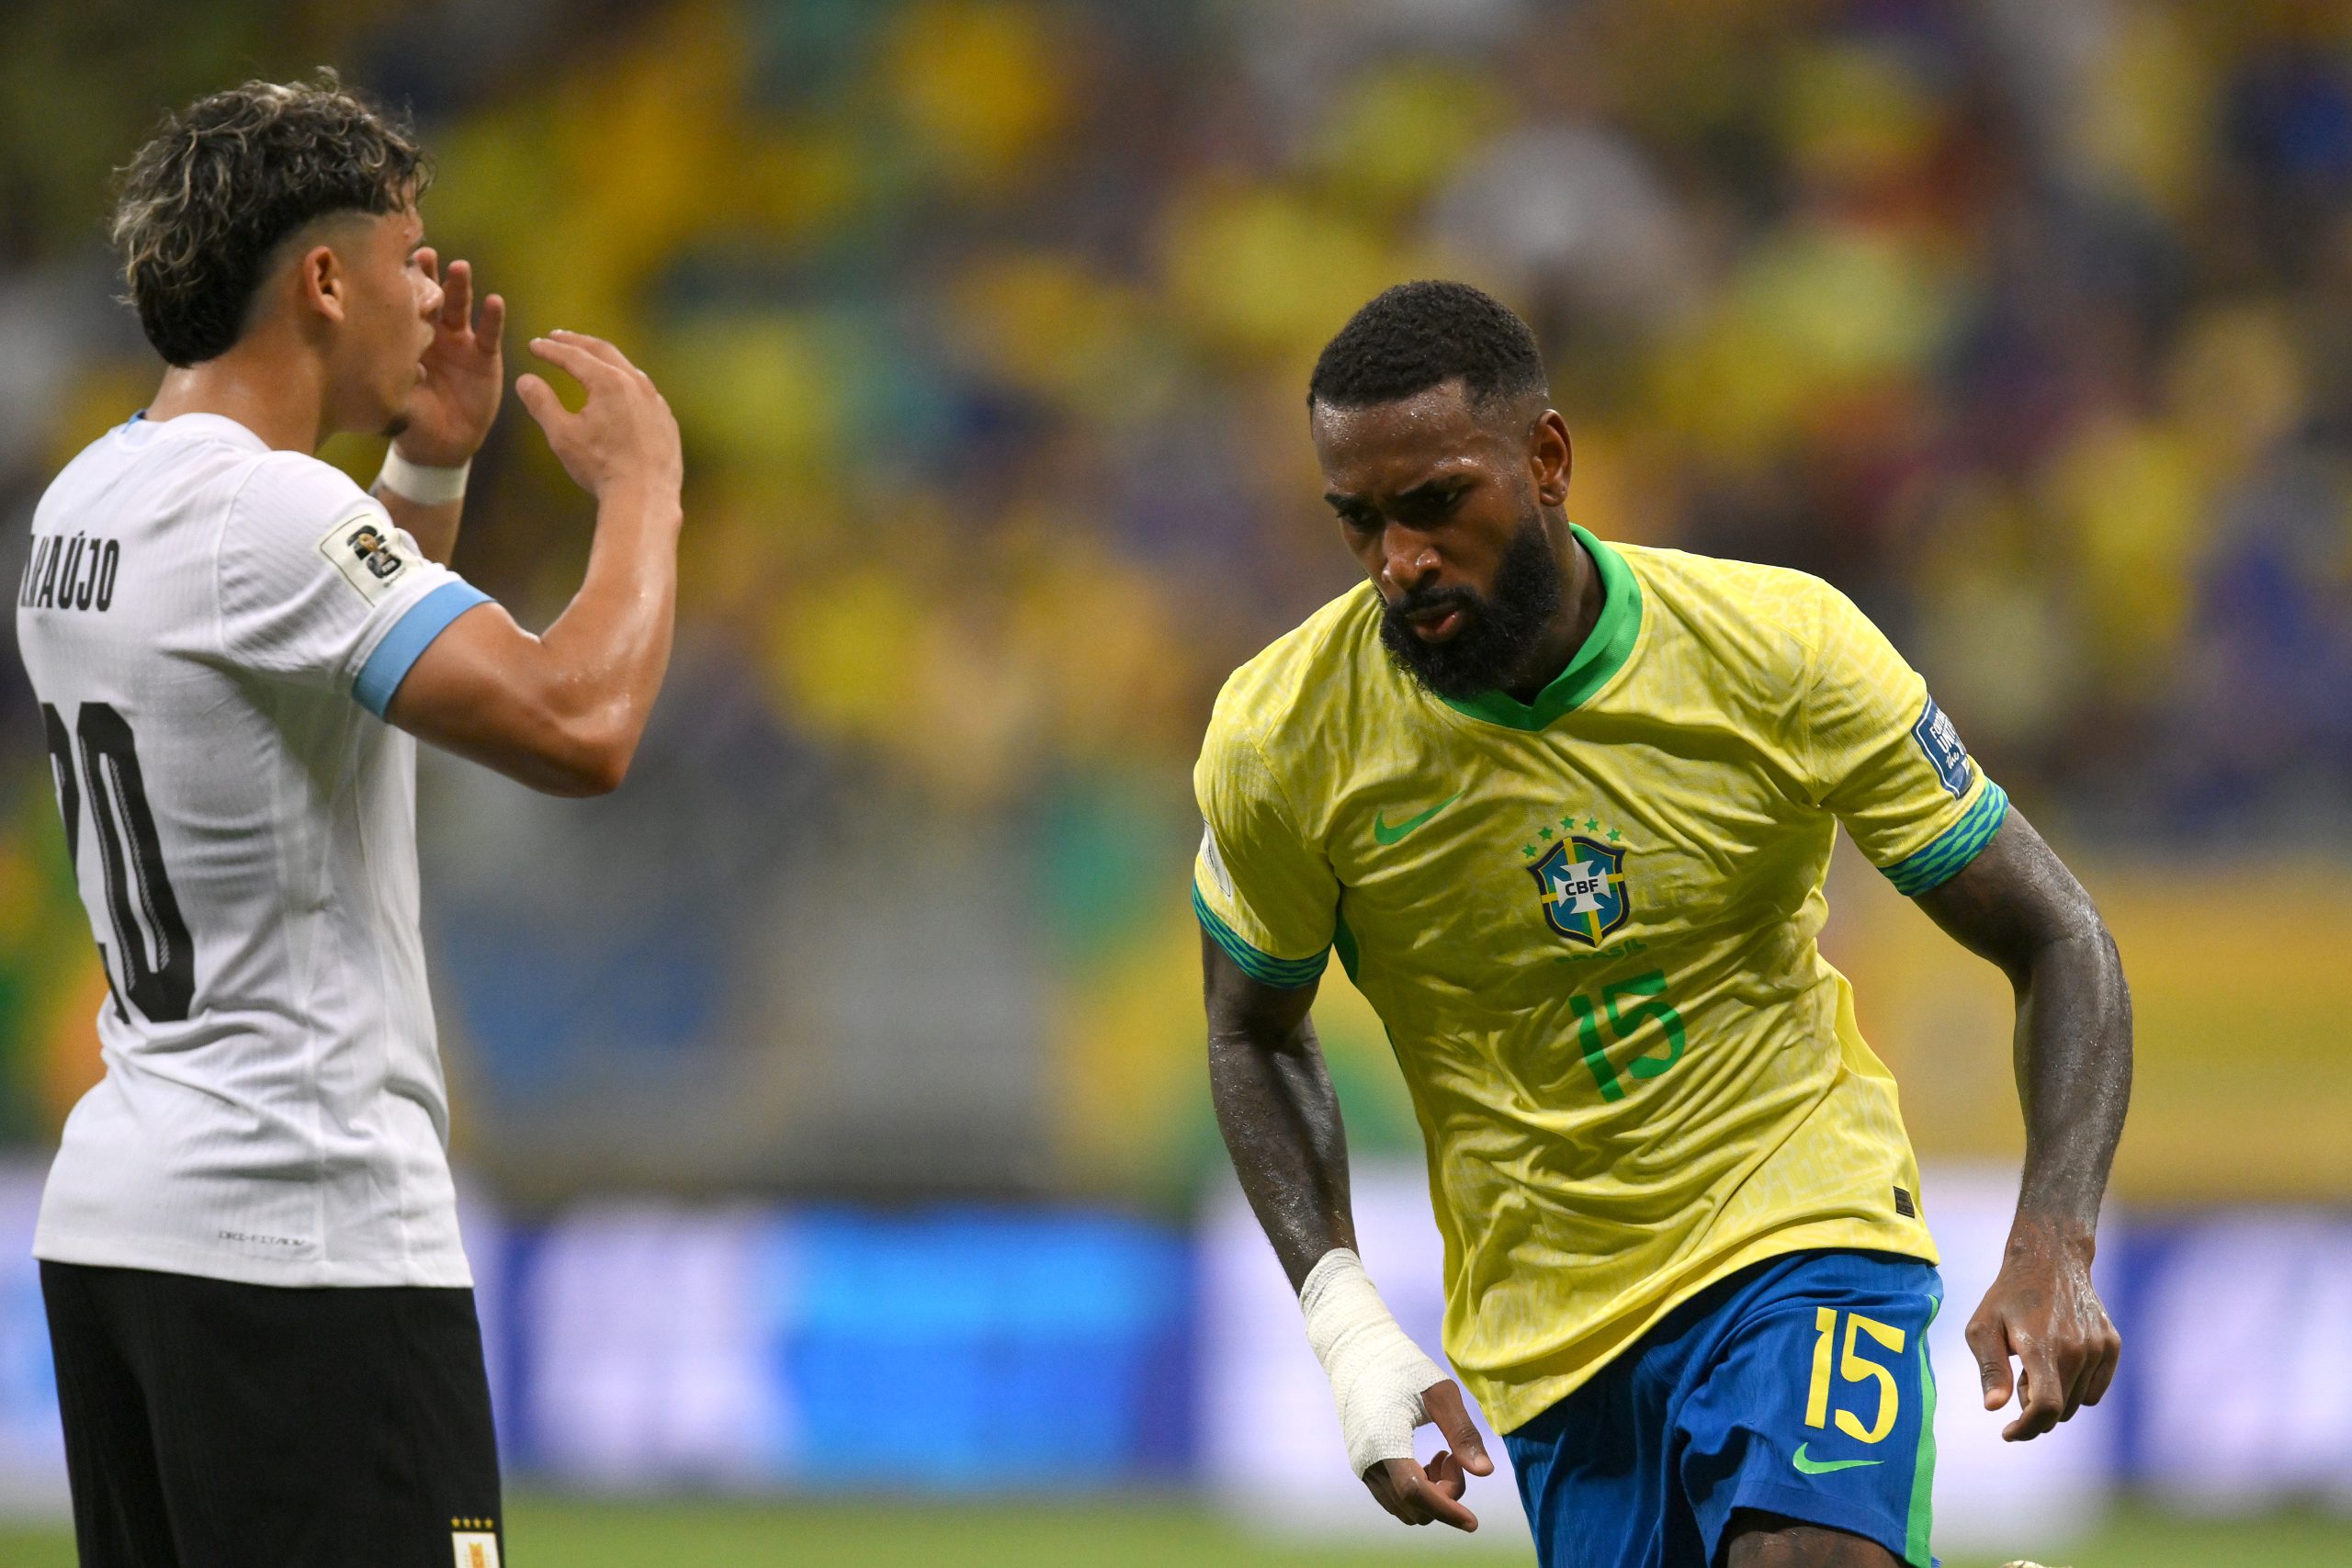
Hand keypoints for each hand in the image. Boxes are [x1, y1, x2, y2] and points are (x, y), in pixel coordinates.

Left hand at [397, 252, 504, 467]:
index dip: (400, 285)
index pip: (403, 305)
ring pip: (460, 308)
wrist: (441, 444)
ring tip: (459, 268)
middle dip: (428, 275)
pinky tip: (495, 301)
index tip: (391, 263)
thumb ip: (386, 369)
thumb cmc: (410, 417)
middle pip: (431, 298)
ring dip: (460, 287)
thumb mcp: (390, 392)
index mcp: (406, 338)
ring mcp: (460, 342)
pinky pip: (488, 333)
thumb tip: (371, 347)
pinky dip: (493, 317)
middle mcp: (433, 333)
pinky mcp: (484, 356)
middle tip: (425, 254)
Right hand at [515, 331, 682, 506]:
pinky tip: (620, 394)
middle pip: (604, 351)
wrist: (645, 497)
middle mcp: (637, 384)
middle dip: (577, 342)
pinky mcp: (666, 420)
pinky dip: (626, 384)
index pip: (574, 356)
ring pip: (628, 369)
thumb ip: (541, 403)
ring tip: (588, 359)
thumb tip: (525, 380)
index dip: (550, 349)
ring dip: (605, 360)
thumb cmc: (601, 467)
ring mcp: (656, 401)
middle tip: (558, 337)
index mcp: (609, 382)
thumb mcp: (562, 435)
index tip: (534, 345)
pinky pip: (644, 392)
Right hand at [1362, 1379, 1493, 1530]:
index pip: (1416, 1492)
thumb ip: (1462, 1433)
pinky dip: (1418, 1492)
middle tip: (1454, 1456)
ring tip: (1443, 1456)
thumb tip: (1484, 1472)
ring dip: (1432, 1495)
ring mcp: (1362, 1467)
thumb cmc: (1402, 1367)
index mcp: (1384, 1440)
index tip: (1473, 1521)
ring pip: (1404, 1508)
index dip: (1446, 1511)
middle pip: (1413, 1507)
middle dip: (1445, 1494)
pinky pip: (1394, 1497)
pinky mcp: (1363, 1466)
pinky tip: (1427, 1462)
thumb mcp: (1440, 1393)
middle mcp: (1367, 1461)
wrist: (1358, 1354)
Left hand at [1965, 1215, 2120, 1440]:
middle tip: (2018, 1378)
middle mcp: (2076, 1349)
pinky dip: (2077, 1389)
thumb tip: (1994, 1407)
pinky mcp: (2112, 1346)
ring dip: (2056, 1398)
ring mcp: (2099, 1348)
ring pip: (2079, 1403)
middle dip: (2034, 1409)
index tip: (2009, 1432)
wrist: (2049, 1261)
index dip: (2027, 1428)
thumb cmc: (2007, 1298)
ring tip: (2037, 1364)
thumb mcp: (1982, 1328)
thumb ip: (1990, 1370)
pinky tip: (2059, 1363)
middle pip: (2061, 1410)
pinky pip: (2096, 1391)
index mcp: (2042, 1346)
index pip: (2046, 1406)